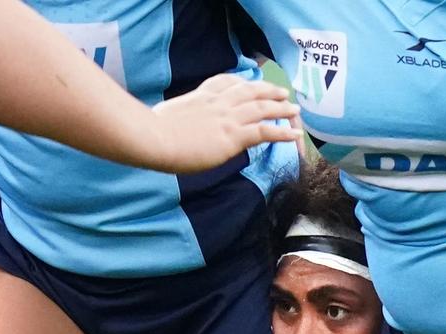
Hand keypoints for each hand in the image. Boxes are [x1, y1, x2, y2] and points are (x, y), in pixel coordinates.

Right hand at [152, 74, 301, 172]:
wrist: (155, 138)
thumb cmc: (151, 131)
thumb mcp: (163, 116)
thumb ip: (173, 118)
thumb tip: (166, 125)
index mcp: (199, 97)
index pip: (223, 83)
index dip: (239, 83)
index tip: (248, 83)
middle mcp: (217, 103)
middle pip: (248, 91)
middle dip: (267, 90)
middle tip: (281, 92)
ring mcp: (227, 118)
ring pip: (261, 107)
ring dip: (281, 107)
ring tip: (294, 109)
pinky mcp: (233, 136)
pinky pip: (265, 131)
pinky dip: (282, 131)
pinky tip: (295, 133)